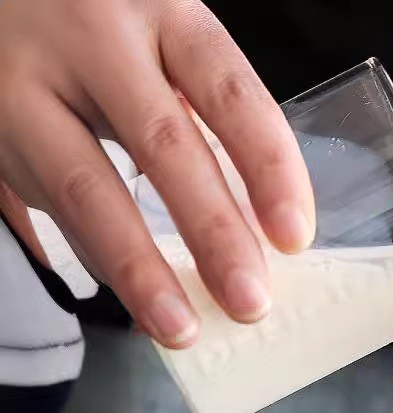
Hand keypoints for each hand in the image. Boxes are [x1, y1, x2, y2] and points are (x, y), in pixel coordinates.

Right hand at [0, 0, 314, 346]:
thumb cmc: (97, 21)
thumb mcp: (157, 38)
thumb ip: (199, 113)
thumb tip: (256, 231)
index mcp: (161, 9)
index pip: (229, 92)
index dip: (269, 168)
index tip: (293, 236)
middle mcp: (92, 35)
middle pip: (165, 145)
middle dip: (215, 235)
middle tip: (249, 301)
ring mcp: (27, 78)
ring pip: (89, 188)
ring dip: (141, 272)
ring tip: (181, 328)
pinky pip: (49, 206)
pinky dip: (98, 258)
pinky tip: (134, 297)